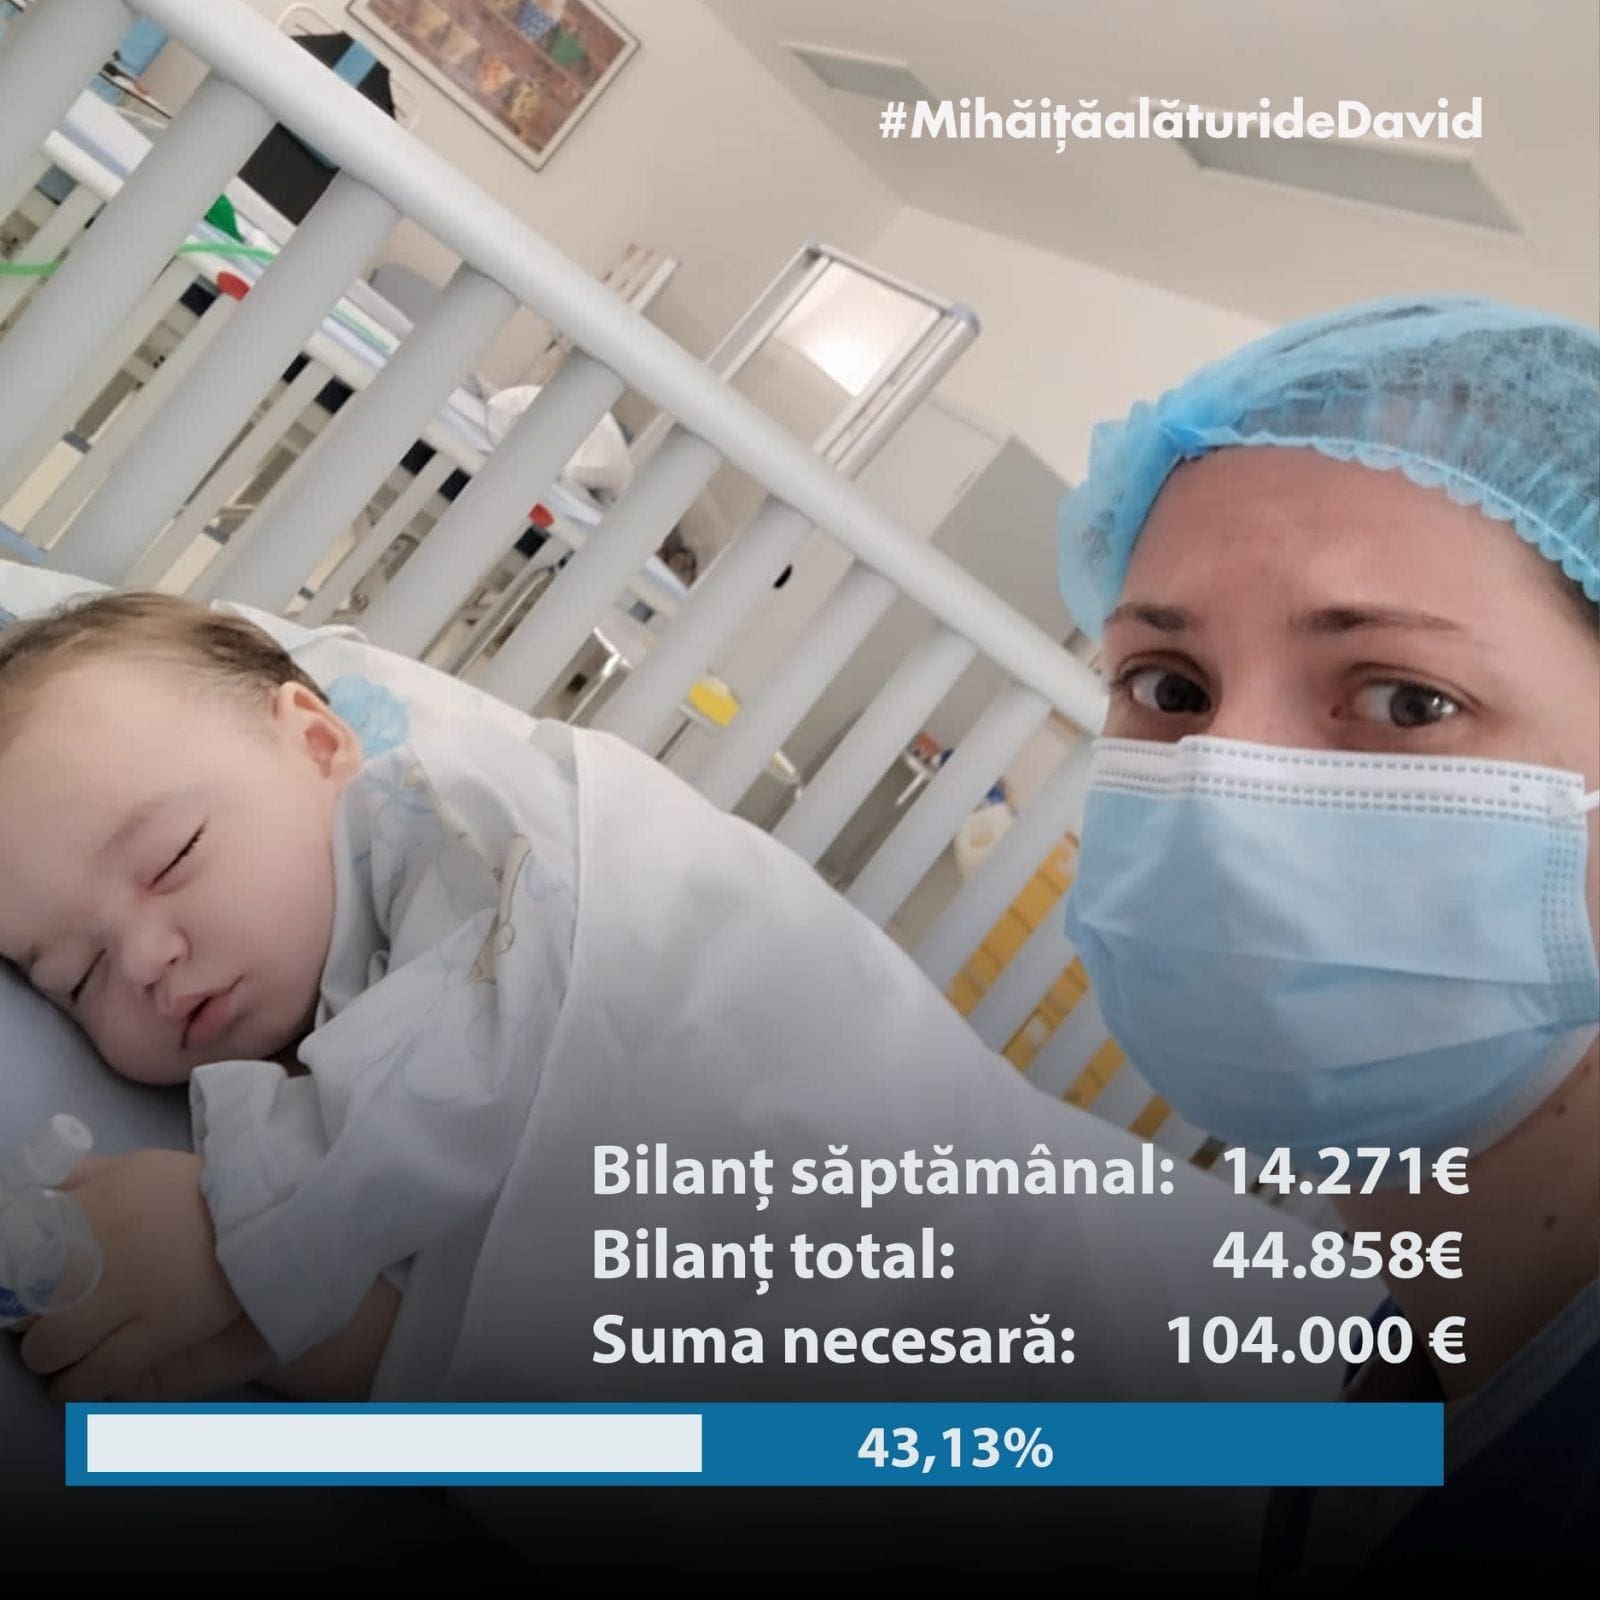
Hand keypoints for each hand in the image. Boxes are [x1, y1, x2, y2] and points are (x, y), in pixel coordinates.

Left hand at [18, 1149, 270, 1400]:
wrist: (262, 1212)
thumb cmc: (197, 1190)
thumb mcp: (136, 1167)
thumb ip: (84, 1177)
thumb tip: (39, 1190)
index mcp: (84, 1214)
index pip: (13, 1258)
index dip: (11, 1285)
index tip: (21, 1293)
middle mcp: (91, 1260)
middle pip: (25, 1314)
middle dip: (28, 1326)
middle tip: (43, 1325)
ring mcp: (121, 1301)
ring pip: (51, 1352)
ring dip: (47, 1359)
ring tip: (57, 1358)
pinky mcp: (153, 1334)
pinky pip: (94, 1376)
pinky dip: (75, 1386)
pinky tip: (74, 1383)